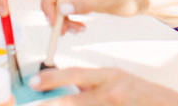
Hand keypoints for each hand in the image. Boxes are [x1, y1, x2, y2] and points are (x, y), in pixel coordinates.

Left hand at [31, 67, 177, 105]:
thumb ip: (95, 83)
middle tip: (32, 103)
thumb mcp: (119, 80)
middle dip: (52, 103)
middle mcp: (112, 93)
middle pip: (75, 100)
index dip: (54, 77)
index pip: (76, 74)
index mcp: (110, 76)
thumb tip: (69, 85)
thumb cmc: (145, 95)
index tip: (35, 81)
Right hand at [41, 0, 147, 32]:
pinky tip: (79, 25)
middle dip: (54, 12)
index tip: (54, 24)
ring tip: (77, 30)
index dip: (49, 3)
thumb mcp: (109, 1)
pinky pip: (65, 2)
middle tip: (63, 32)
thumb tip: (62, 7)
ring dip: (61, 17)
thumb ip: (85, 4)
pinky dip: (68, 15)